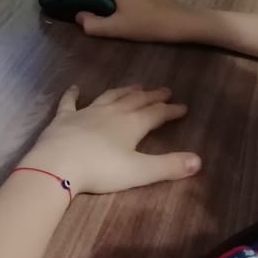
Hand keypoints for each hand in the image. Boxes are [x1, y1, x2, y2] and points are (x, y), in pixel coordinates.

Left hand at [19, 85, 200, 195]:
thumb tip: (199, 161)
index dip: (170, 110)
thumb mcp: (140, 172)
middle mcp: (112, 112)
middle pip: (136, 100)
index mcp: (132, 124)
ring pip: (110, 97)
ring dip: (123, 90)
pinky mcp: (64, 118)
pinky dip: (73, 94)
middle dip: (152, 96)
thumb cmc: (101, 170)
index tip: (183, 107)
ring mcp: (86, 112)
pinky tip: (75, 87)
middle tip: (164, 90)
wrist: (58, 165)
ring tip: (135, 85)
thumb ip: (169, 166)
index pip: (156, 114)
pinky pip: (70, 102)